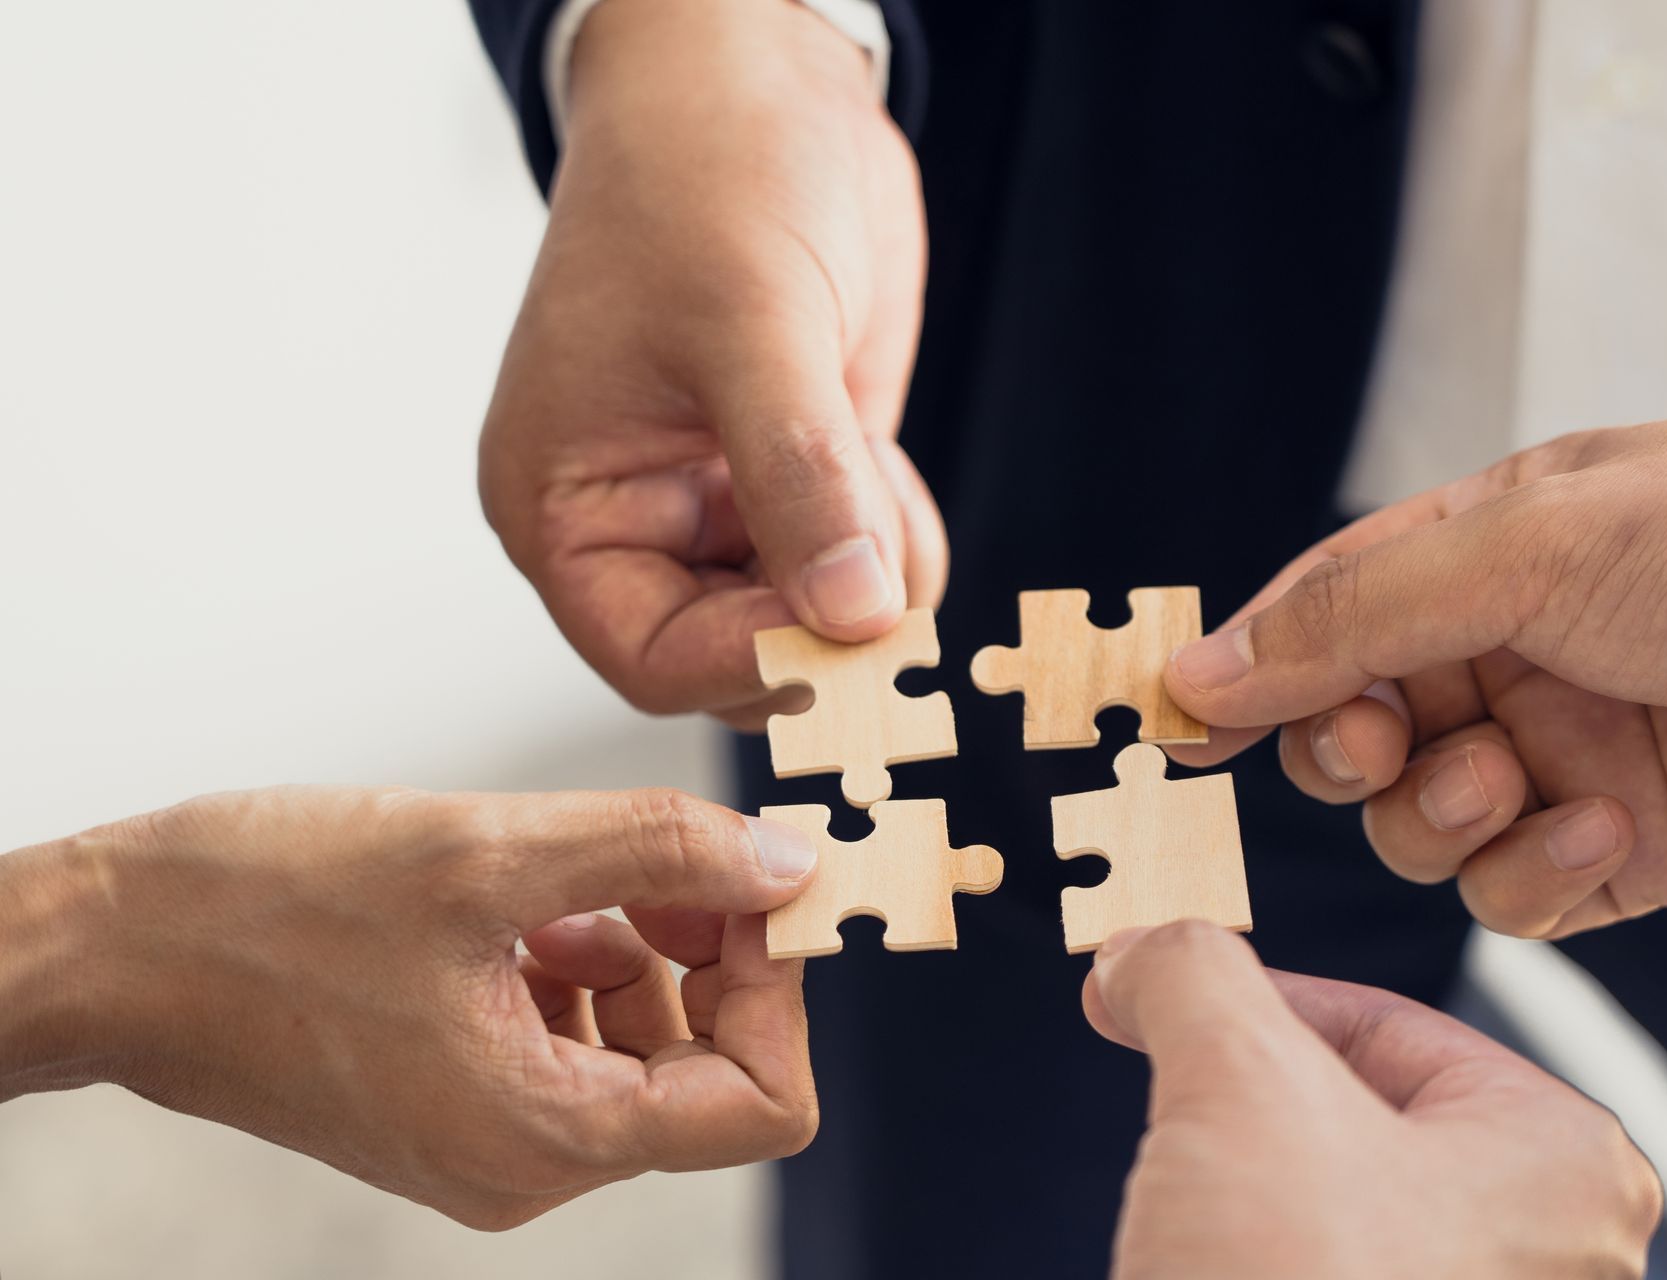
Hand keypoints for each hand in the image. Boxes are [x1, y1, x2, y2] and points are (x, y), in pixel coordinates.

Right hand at [0, 785, 820, 1227]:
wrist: (107, 950)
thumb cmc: (263, 909)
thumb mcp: (486, 854)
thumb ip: (658, 852)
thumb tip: (790, 863)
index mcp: (544, 1136)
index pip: (762, 1103)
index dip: (780, 986)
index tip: (754, 884)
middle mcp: (525, 1163)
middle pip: (710, 1072)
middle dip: (715, 954)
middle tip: (672, 857)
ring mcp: (487, 1137)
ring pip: (644, 1048)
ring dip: (647, 949)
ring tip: (576, 876)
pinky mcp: (452, 1098)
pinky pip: (570, 1040)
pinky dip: (581, 962)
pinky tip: (529, 903)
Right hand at [480, 0, 942, 727]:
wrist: (760, 85)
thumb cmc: (702, 173)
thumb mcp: (748, 322)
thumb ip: (799, 476)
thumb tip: (854, 614)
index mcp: (567, 503)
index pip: (652, 656)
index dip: (753, 664)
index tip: (848, 638)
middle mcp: (640, 519)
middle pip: (739, 652)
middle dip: (824, 626)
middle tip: (889, 573)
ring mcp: (726, 501)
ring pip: (813, 617)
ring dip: (873, 583)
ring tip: (879, 476)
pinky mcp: (800, 474)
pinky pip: (858, 565)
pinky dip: (895, 544)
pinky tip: (888, 466)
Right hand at [1085, 922, 1660, 1277]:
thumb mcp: (1236, 1078)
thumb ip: (1195, 972)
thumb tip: (1146, 949)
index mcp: (1562, 1162)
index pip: (1385, 1023)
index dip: (1249, 999)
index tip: (1155, 994)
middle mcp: (1549, 1254)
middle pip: (1358, 1113)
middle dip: (1244, 1101)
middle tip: (1169, 1101)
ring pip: (1333, 1202)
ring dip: (1240, 1187)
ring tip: (1191, 1215)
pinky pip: (1325, 1272)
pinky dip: (1251, 1256)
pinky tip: (1202, 1267)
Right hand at [1165, 419, 1666, 936]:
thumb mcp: (1531, 545)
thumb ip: (1355, 614)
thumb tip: (1204, 665)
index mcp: (1485, 554)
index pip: (1326, 612)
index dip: (1251, 666)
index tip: (1183, 721)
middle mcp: (1511, 657)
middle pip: (1351, 731)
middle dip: (1346, 751)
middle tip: (1381, 745)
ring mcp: (1561, 756)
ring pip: (1415, 824)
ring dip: (1439, 815)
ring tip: (1510, 779)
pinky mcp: (1619, 850)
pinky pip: (1513, 892)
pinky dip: (1536, 871)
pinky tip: (1608, 825)